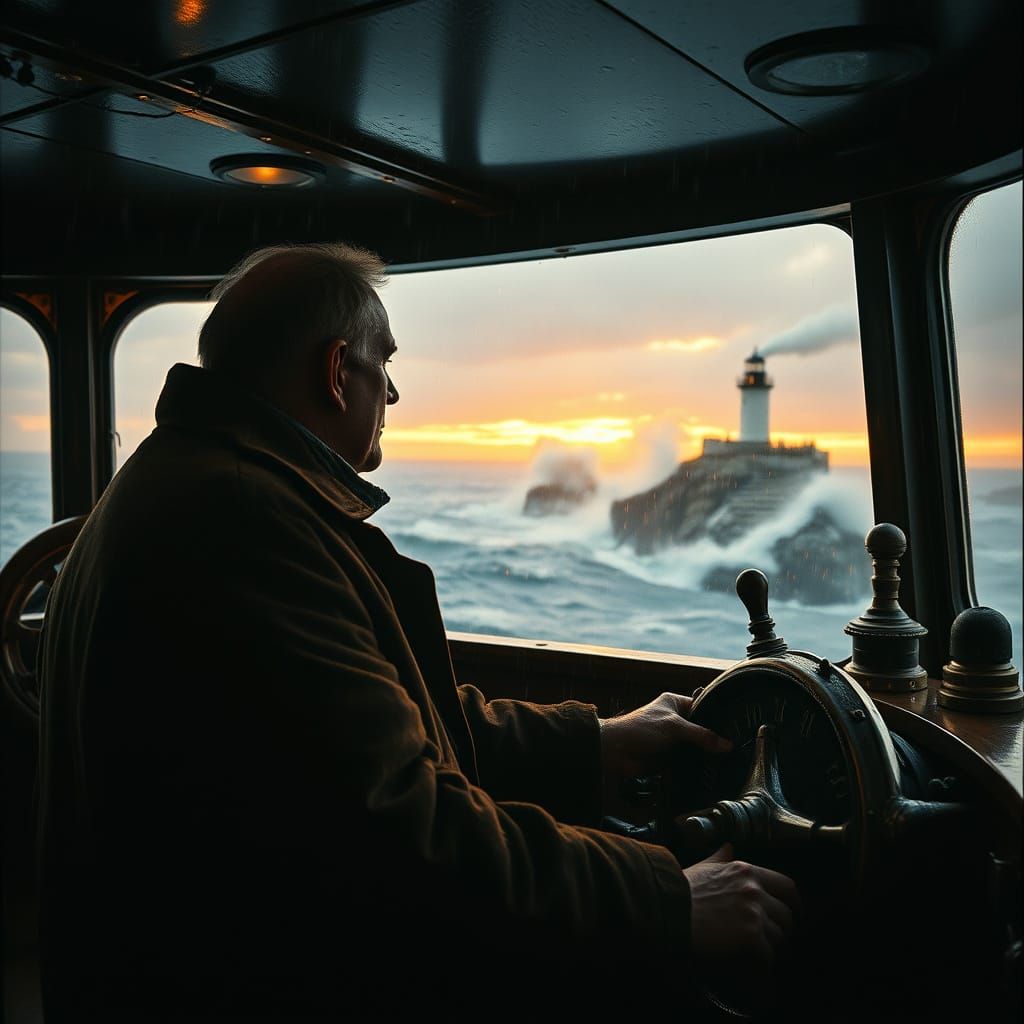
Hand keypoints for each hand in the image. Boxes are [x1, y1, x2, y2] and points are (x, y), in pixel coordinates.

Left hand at [599, 691, 730, 784]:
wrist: (615, 751)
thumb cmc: (639, 729)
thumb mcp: (674, 727)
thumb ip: (701, 735)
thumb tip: (727, 744)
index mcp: (675, 703)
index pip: (703, 706)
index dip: (717, 716)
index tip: (736, 727)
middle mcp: (676, 720)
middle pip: (701, 729)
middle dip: (714, 738)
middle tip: (738, 746)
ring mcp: (673, 739)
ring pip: (696, 746)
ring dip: (706, 753)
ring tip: (731, 760)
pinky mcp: (670, 756)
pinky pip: (688, 760)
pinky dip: (697, 765)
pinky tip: (714, 770)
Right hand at [685, 843, 799, 965]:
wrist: (665, 911)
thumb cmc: (679, 891)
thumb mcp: (702, 867)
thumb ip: (720, 858)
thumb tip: (729, 847)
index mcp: (745, 871)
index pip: (787, 886)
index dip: (793, 904)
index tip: (792, 914)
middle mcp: (754, 889)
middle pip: (786, 916)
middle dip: (780, 931)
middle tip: (768, 942)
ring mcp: (754, 913)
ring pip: (779, 938)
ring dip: (768, 949)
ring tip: (753, 956)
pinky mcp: (751, 937)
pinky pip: (767, 957)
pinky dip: (759, 965)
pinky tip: (747, 966)